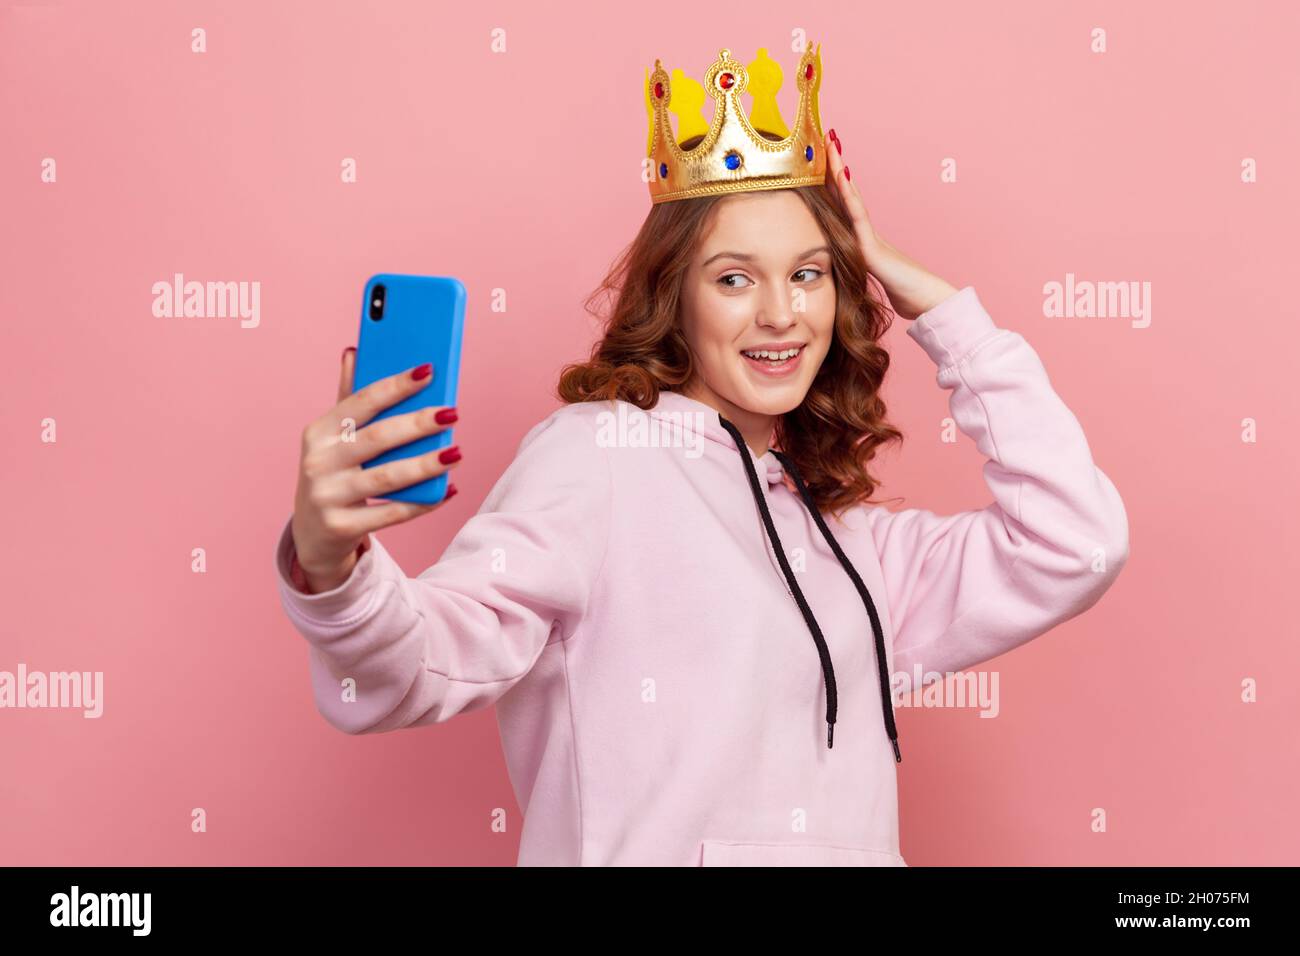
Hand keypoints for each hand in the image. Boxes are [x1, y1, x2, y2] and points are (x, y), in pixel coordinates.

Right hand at [291, 347, 462, 592]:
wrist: (312, 533)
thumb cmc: (333, 473)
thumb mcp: (333, 437)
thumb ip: (349, 398)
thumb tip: (355, 351)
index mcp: (318, 432)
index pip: (360, 402)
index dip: (395, 386)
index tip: (428, 371)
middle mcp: (318, 462)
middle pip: (376, 438)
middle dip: (417, 424)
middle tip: (452, 413)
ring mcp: (328, 497)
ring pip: (386, 478)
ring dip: (425, 465)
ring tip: (456, 452)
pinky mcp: (342, 527)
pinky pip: (392, 513)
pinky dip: (423, 502)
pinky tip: (448, 489)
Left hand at [822, 129, 959, 320]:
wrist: (927, 301)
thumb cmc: (904, 291)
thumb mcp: (871, 278)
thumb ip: (859, 268)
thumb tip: (845, 266)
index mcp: (862, 238)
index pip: (842, 205)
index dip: (832, 182)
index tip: (822, 159)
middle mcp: (866, 231)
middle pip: (845, 192)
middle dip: (835, 165)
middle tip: (827, 137)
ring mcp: (869, 236)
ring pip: (850, 197)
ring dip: (839, 170)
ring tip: (832, 144)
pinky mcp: (872, 247)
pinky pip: (857, 216)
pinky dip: (848, 195)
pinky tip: (841, 176)